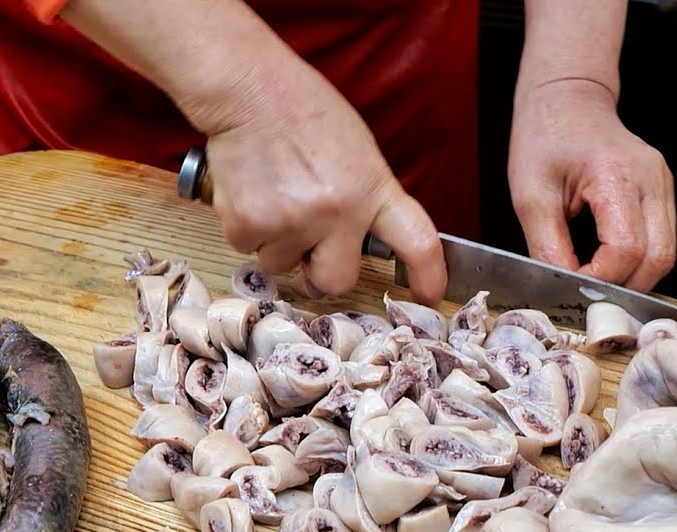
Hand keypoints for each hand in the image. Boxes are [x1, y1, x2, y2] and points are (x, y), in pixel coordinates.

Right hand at [201, 62, 446, 302]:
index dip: (428, 276)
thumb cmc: (307, 116)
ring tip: (276, 197)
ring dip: (279, 243)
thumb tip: (365, 240)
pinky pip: (248, 248)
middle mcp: (338, 213)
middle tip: (310, 241)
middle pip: (336, 281)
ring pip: (283, 265)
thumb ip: (368, 200)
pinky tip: (253, 192)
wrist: (249, 91)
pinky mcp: (248, 224)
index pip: (417, 243)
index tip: (428, 295)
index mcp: (374, 191)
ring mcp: (292, 222)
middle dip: (321, 269)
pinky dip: (248, 228)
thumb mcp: (360, 154)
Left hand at [508, 79, 676, 291]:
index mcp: (617, 174)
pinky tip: (612, 260)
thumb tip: (564, 285)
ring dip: (636, 277)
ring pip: (667, 254)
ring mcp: (663, 184)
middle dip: (625, 286)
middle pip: (659, 258)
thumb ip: (547, 244)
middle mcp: (652, 178)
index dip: (601, 278)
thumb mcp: (530, 193)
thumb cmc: (546, 135)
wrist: (568, 98)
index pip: (626, 249)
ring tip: (599, 277)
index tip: (572, 282)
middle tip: (589, 291)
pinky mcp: (663, 191)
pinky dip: (641, 260)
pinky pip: (663, 239)